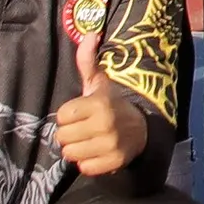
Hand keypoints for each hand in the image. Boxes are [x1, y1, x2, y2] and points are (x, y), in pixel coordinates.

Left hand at [52, 32, 145, 177]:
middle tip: (82, 129)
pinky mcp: (115, 162)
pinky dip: (87, 163)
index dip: (68, 115)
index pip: (62, 116)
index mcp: (98, 103)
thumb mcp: (99, 82)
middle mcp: (104, 124)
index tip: (79, 113)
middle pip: (62, 137)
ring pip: (71, 154)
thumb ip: (87, 60)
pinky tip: (95, 153)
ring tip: (87, 141)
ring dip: (76, 149)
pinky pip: (85, 169)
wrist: (142, 128)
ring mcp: (110, 145)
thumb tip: (89, 34)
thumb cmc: (111, 103)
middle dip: (69, 134)